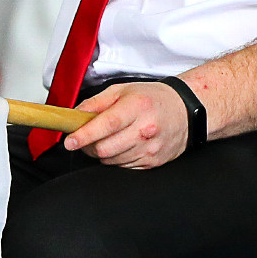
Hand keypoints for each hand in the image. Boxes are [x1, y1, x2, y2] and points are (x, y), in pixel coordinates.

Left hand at [65, 81, 190, 169]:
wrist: (186, 112)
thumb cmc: (154, 99)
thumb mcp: (123, 90)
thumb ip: (96, 103)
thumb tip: (75, 116)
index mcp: (137, 107)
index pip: (106, 125)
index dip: (84, 135)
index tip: (70, 141)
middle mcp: (145, 129)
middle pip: (105, 148)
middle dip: (88, 146)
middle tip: (86, 138)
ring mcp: (150, 148)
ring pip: (111, 161)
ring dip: (102, 153)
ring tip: (109, 139)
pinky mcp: (153, 163)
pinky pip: (123, 167)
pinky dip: (116, 159)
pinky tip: (123, 146)